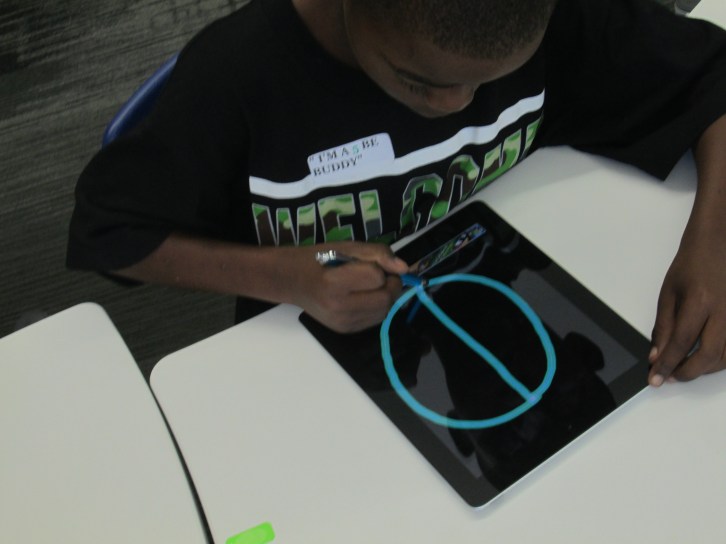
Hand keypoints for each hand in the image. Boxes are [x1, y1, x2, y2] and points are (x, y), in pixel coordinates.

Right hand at [286, 241, 409, 332]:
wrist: (293, 282)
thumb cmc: (318, 260)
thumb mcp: (347, 247)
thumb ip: (378, 254)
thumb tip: (404, 268)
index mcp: (335, 283)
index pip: (376, 277)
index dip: (381, 268)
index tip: (371, 264)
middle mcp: (339, 307)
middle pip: (386, 299)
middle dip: (390, 285)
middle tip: (379, 275)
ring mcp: (343, 323)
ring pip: (385, 312)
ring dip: (386, 297)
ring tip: (370, 286)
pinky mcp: (346, 331)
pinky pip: (376, 320)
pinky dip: (377, 307)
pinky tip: (364, 298)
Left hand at [649, 226, 725, 385]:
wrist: (719, 243)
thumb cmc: (692, 264)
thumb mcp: (668, 293)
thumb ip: (663, 326)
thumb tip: (657, 355)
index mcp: (700, 302)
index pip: (680, 343)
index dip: (667, 364)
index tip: (656, 379)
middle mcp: (725, 311)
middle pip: (709, 355)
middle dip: (687, 372)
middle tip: (670, 377)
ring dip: (704, 369)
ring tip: (683, 369)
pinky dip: (721, 360)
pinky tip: (706, 360)